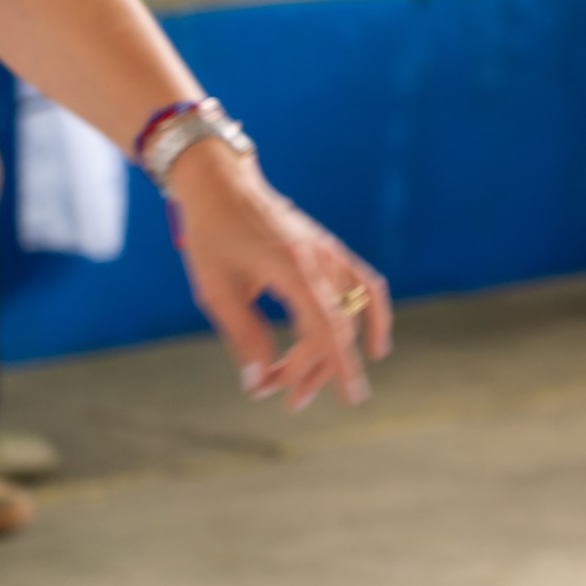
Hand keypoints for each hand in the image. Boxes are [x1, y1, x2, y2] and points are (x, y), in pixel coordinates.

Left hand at [162, 143, 392, 410]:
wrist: (223, 186)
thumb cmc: (213, 236)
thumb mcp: (216, 291)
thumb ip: (243, 336)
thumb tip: (258, 382)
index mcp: (293, 268)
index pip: (328, 326)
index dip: (341, 365)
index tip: (354, 399)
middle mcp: (321, 260)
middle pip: (334, 328)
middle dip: (310, 369)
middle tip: (278, 394)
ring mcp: (331, 253)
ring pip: (348, 314)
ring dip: (329, 353)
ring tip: (303, 384)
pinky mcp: (331, 251)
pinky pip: (364, 286)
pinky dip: (372, 315)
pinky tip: (372, 343)